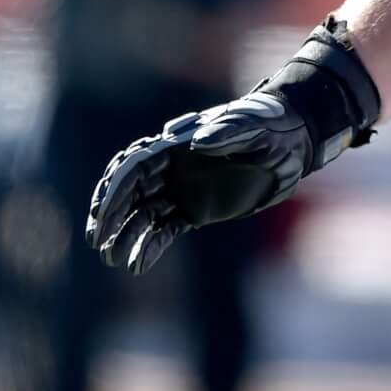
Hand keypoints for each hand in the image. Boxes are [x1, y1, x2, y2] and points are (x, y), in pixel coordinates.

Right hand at [86, 87, 317, 275]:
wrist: (294, 143)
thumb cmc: (271, 125)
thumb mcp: (252, 126)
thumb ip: (226, 132)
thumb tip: (196, 142)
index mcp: (178, 145)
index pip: (136, 167)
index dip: (115, 189)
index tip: (100, 213)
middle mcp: (174, 168)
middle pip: (131, 192)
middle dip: (111, 215)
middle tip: (96, 241)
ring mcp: (183, 190)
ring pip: (144, 215)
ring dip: (127, 236)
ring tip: (113, 260)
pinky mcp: (197, 210)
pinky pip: (166, 230)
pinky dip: (150, 246)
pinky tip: (137, 265)